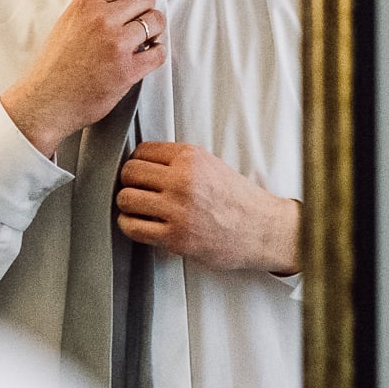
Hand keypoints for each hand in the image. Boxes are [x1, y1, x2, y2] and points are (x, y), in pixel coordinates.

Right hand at [0, 0, 166, 157]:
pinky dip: (157, 52)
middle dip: (148, 8)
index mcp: (86, 3)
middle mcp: (102, 19)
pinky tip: (148, 54)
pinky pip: (159, 52)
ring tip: (146, 39)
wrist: (46, 100)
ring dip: (155, 30)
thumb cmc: (55, 65)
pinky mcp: (127, 70)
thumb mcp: (68, 21)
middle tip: (143, 20)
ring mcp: (116, 44)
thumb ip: (95, 7)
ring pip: (156, 21)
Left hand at [115, 142, 299, 274]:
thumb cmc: (238, 200)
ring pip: (126, 198)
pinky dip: (129, 225)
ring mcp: (177, 209)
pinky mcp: (175, 236)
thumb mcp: (211, 165)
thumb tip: (144, 163)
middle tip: (137, 191)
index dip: (137, 163)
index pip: (142, 151)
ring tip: (138, 209)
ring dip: (127, 205)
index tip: (140, 173)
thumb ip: (179, 161)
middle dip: (128, 182)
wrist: (262, 230)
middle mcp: (182, 180)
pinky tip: (139, 224)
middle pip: (129, 173)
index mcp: (190, 158)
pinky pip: (133, 227)